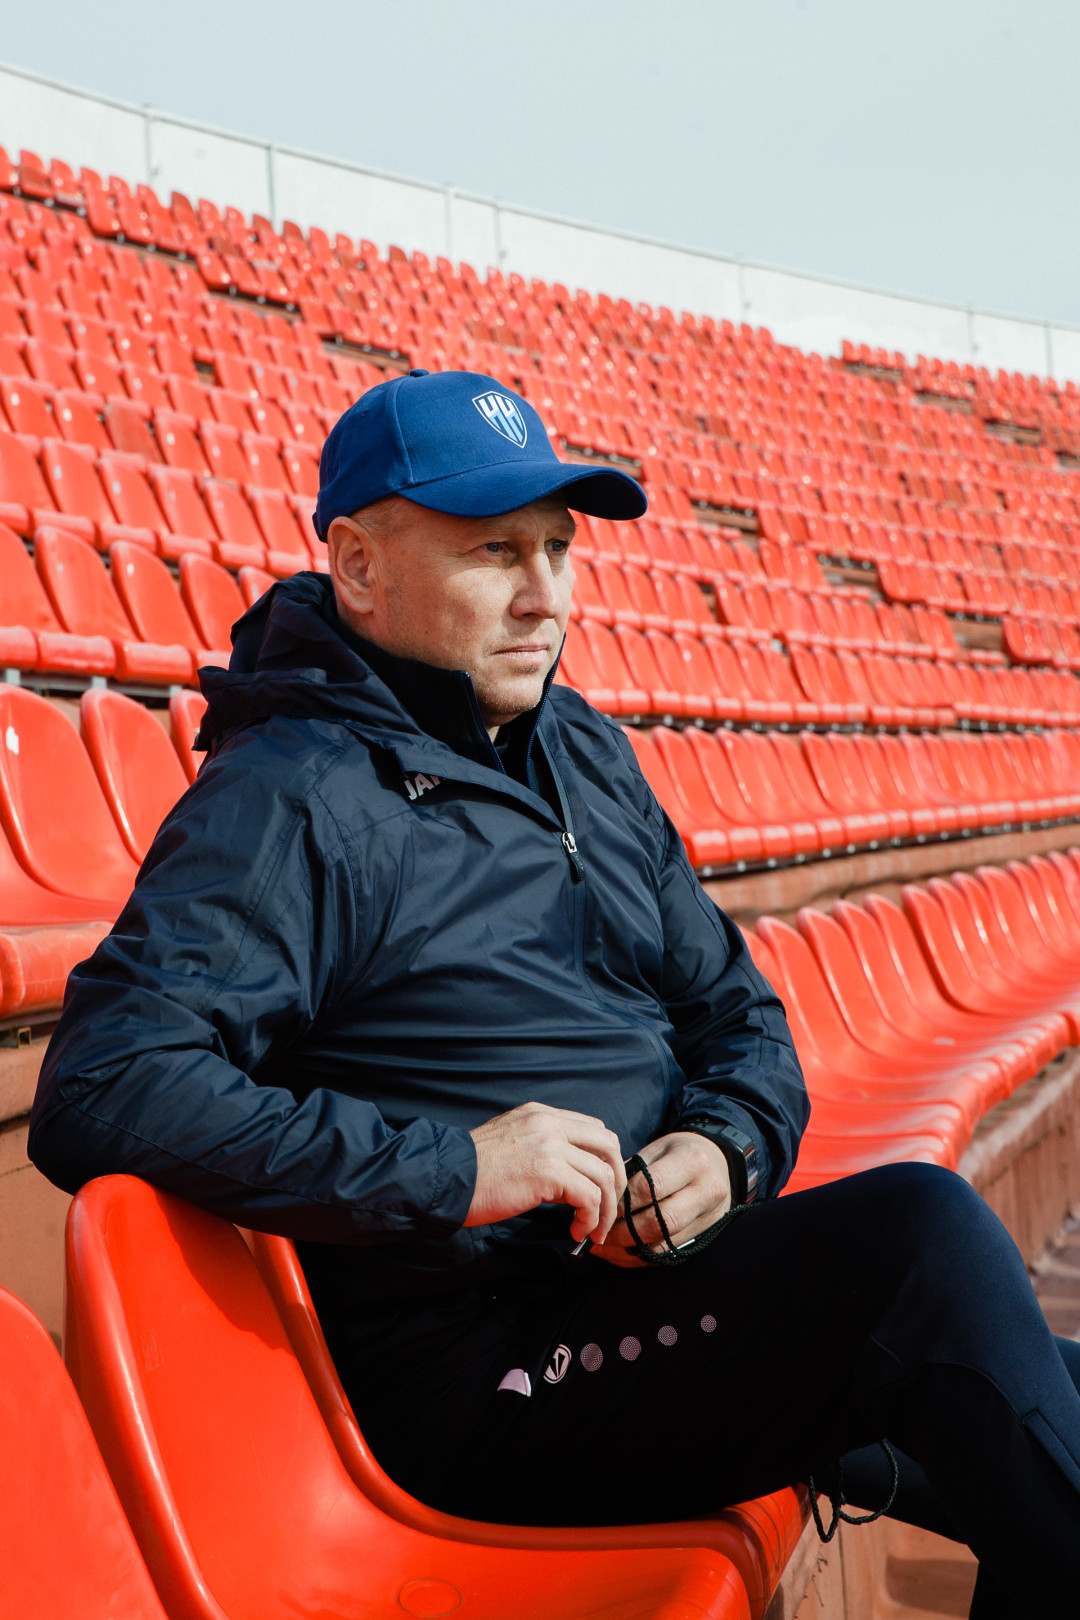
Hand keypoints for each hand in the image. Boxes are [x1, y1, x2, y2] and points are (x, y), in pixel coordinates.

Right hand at [465, 1101, 626, 1244]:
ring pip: (603, 1174)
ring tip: (591, 1230)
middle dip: (615, 1181)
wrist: (444, 1179)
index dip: (604, 1161)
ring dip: (605, 1209)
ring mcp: (550, 1145)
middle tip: (605, 1209)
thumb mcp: (510, 1141)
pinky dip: (590, 1218)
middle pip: (609, 1145)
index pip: (593, 1129)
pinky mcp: (548, 1172)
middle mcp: (549, 1123)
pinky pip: (589, 1196)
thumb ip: (539, 1144)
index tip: (599, 1189)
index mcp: (541, 1115)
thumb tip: (567, 1172)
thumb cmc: (472, 1170)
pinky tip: (576, 1231)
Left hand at [589, 1131, 730, 1268]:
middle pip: (659, 1221)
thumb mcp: (657, 1149)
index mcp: (692, 1161)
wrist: (717, 1161)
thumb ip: (631, 1172)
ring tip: (603, 1247)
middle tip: (598, 1232)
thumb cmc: (678, 1152)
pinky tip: (620, 1254)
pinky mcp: (705, 1235)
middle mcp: (706, 1191)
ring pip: (664, 1243)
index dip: (621, 1202)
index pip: (650, 1187)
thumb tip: (600, 1200)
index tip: (600, 1207)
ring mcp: (709, 1217)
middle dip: (623, 1231)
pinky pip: (668, 1254)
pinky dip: (641, 1257)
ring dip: (628, 1249)